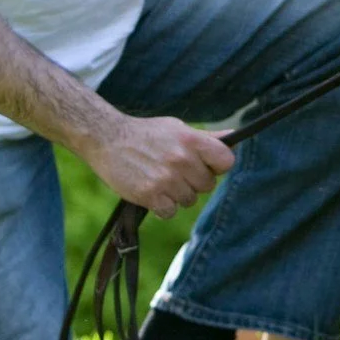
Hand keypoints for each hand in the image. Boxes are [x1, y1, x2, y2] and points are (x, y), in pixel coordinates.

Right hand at [79, 111, 233, 218]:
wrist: (107, 138)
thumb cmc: (146, 133)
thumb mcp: (177, 128)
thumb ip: (205, 137)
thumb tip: (233, 136)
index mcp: (191, 140)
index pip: (226, 161)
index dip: (218, 166)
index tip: (207, 165)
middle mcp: (181, 159)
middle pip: (207, 185)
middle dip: (195, 182)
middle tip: (176, 172)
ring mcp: (166, 178)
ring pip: (189, 200)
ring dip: (177, 195)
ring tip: (161, 179)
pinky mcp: (150, 195)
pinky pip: (170, 212)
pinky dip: (162, 206)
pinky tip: (152, 191)